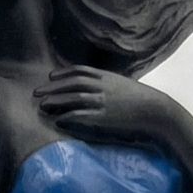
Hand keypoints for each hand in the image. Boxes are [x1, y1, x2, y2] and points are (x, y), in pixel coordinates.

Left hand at [36, 66, 176, 145]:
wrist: (156, 110)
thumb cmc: (142, 100)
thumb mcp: (124, 86)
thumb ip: (110, 85)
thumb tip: (100, 88)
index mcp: (107, 77)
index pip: (80, 71)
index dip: (63, 73)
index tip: (51, 76)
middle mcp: (102, 86)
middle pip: (71, 83)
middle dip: (52, 87)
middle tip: (37, 92)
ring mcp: (102, 101)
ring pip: (73, 98)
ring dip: (55, 101)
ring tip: (42, 105)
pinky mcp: (103, 117)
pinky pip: (80, 115)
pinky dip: (67, 117)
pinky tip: (58, 121)